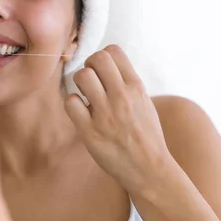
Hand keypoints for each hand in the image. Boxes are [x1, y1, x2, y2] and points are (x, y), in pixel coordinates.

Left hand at [64, 45, 173, 191]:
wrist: (150, 170)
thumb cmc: (145, 134)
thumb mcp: (144, 102)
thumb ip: (126, 82)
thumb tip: (106, 63)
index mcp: (136, 87)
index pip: (114, 50)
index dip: (103, 56)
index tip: (103, 71)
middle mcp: (121, 97)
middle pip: (97, 58)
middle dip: (89, 65)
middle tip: (92, 82)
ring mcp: (105, 114)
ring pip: (82, 76)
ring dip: (79, 84)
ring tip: (86, 97)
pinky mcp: (90, 131)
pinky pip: (70, 103)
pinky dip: (72, 105)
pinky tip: (81, 113)